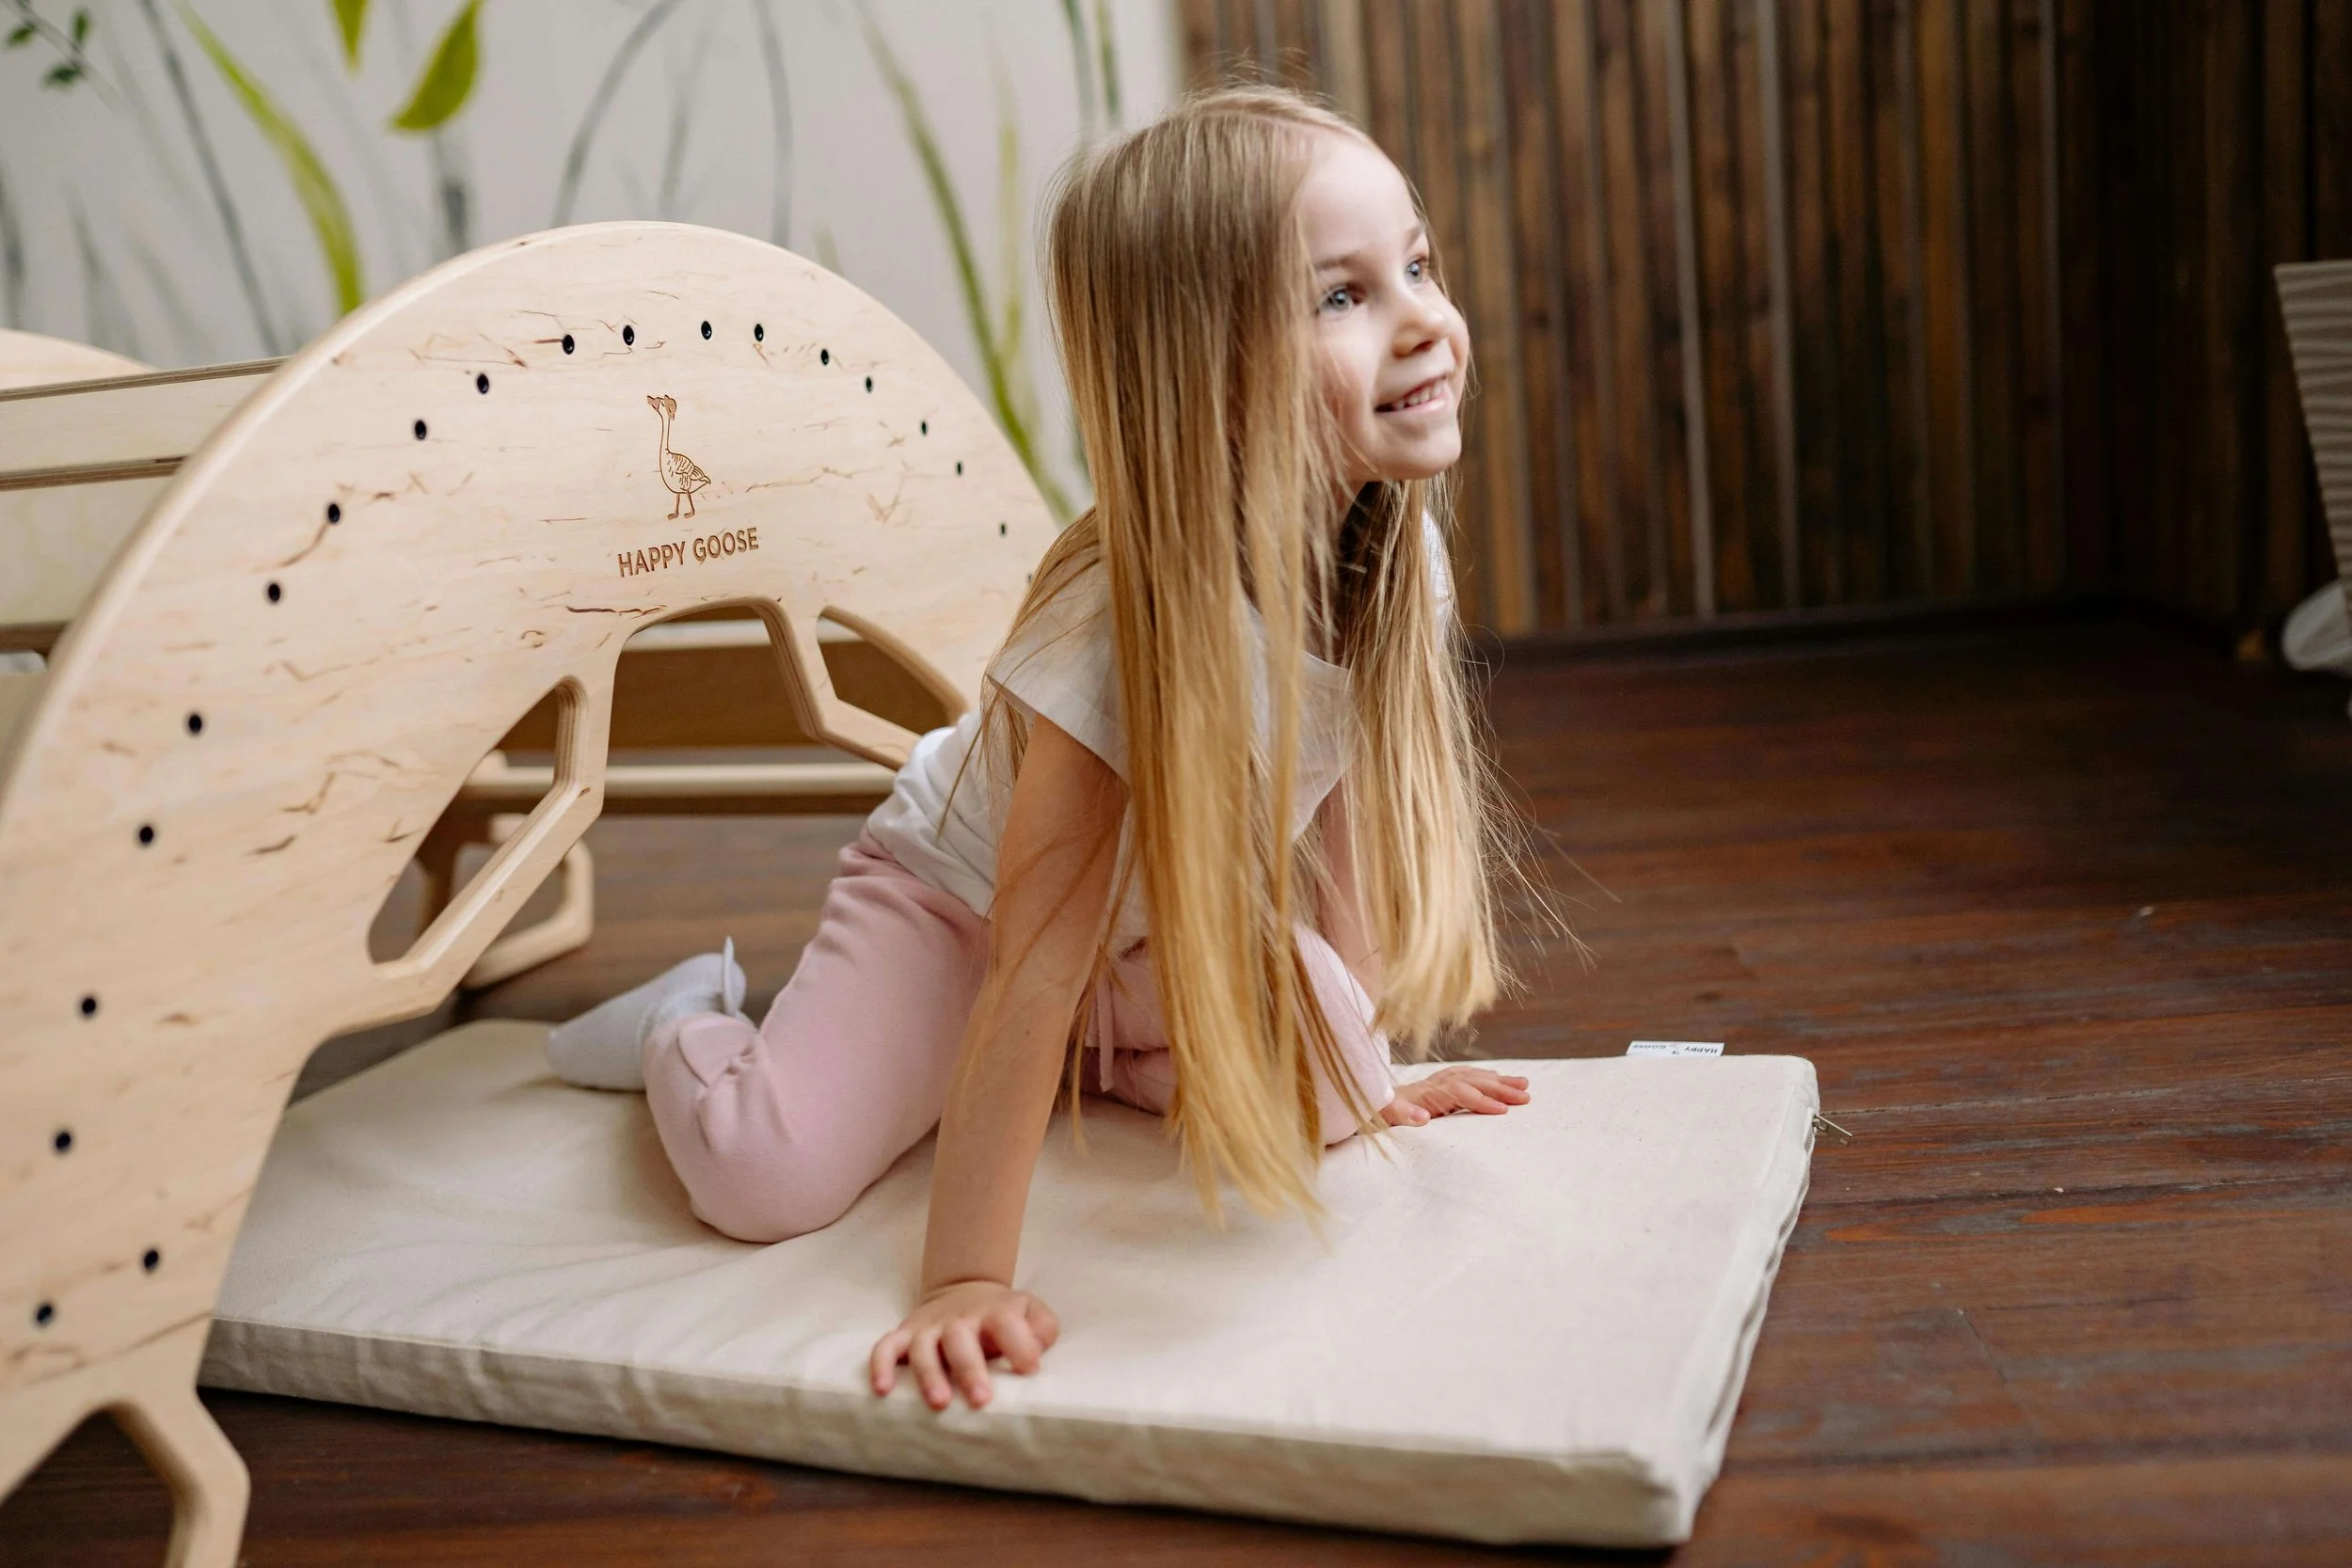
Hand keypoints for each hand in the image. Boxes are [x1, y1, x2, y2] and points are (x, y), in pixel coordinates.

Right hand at [869, 1279, 1060, 1410]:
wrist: (964, 1291)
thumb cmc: (1003, 1315)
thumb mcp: (1031, 1312)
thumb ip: (1042, 1329)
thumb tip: (1035, 1353)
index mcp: (995, 1313)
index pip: (1007, 1324)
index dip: (1020, 1345)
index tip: (1029, 1370)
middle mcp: (960, 1319)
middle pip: (961, 1340)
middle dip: (970, 1370)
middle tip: (980, 1400)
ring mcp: (930, 1327)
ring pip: (924, 1347)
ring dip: (929, 1374)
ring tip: (939, 1403)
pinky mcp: (906, 1334)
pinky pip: (886, 1347)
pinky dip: (881, 1365)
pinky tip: (882, 1390)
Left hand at [1380, 1065, 1530, 1125]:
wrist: (1368, 1103)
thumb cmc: (1379, 1113)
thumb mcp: (1386, 1117)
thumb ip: (1403, 1115)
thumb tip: (1422, 1118)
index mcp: (1425, 1093)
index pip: (1460, 1093)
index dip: (1481, 1100)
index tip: (1503, 1111)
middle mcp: (1434, 1083)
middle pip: (1472, 1082)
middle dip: (1500, 1088)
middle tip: (1526, 1097)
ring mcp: (1438, 1082)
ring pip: (1474, 1077)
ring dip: (1499, 1081)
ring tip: (1525, 1085)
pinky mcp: (1439, 1084)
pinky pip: (1468, 1077)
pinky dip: (1486, 1077)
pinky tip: (1500, 1081)